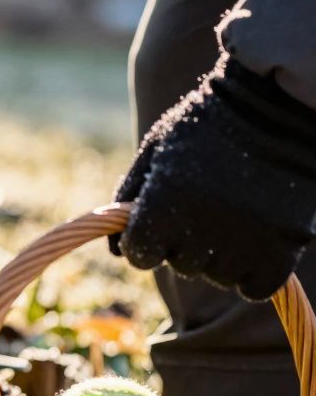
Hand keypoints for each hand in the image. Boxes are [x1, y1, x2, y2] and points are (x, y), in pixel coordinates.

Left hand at [112, 57, 315, 299]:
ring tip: (232, 217)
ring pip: (216, 277)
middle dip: (183, 244)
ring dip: (218, 258)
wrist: (273, 108)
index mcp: (163, 205)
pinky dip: (251, 274)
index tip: (157, 224)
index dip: (144, 241)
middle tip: (203, 208)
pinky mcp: (282, 250)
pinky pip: (255, 287)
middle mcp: (200, 230)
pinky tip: (253, 245)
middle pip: (179, 265)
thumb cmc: (205, 126)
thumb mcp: (155, 151)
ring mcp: (243, 243)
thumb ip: (129, 198)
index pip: (138, 254)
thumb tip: (113, 250)